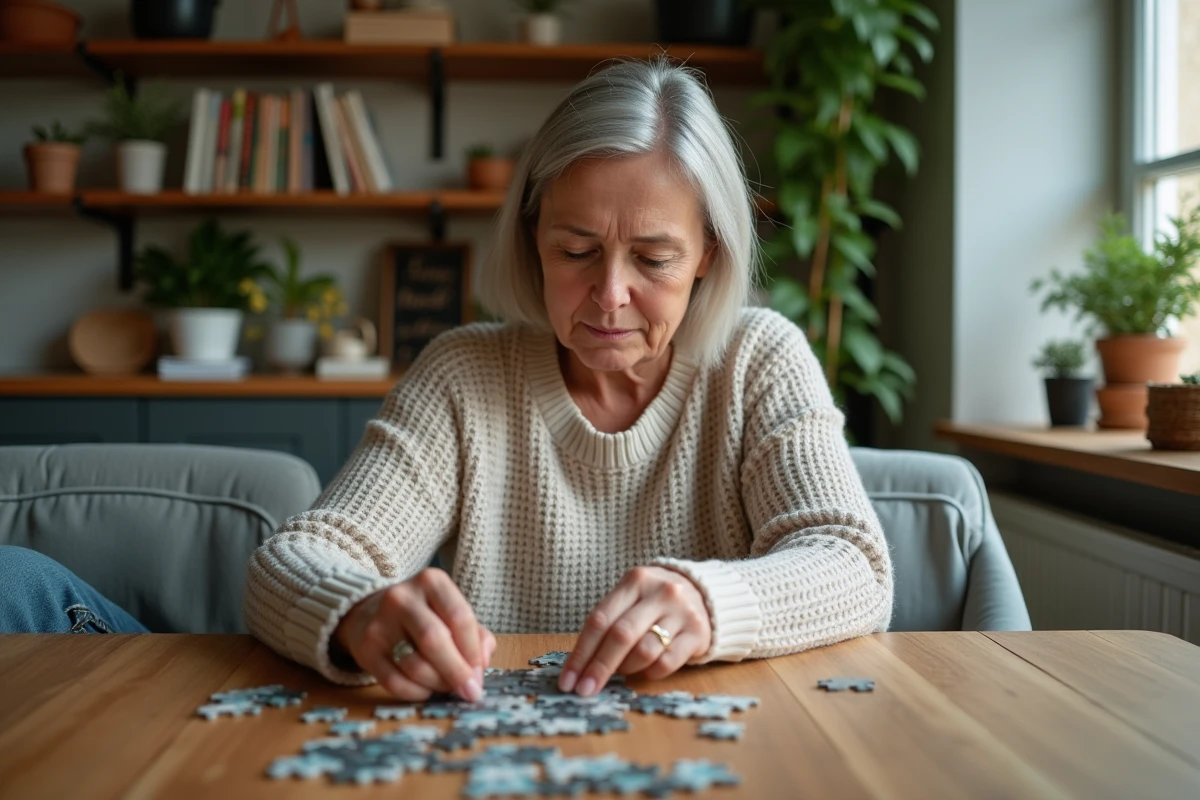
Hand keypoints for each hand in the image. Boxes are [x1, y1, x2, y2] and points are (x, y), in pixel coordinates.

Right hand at [334, 567, 495, 701]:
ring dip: (438, 684)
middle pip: (435, 640)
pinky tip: (425, 689)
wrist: (368, 612)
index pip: (460, 617)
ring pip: (415, 665)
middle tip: (470, 691)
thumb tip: (480, 666)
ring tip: (446, 686)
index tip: (479, 673)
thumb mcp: (451, 612)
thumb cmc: (423, 615)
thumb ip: (476, 635)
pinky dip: (416, 693)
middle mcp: (402, 598)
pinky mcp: (365, 649)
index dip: (473, 651)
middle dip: (457, 672)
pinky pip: (394, 682)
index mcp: (431, 581)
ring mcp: (379, 623)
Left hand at [559, 566, 711, 696]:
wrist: (705, 593)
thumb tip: (580, 667)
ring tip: (621, 672)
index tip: (568, 680)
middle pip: (621, 636)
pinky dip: (649, 673)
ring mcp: (682, 612)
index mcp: (635, 581)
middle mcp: (660, 592)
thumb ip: (610, 623)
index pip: (600, 620)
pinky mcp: (698, 633)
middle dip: (599, 668)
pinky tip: (645, 670)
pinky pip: (666, 663)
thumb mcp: (632, 598)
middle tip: (584, 691)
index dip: (581, 653)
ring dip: (625, 669)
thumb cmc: (655, 602)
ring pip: (644, 651)